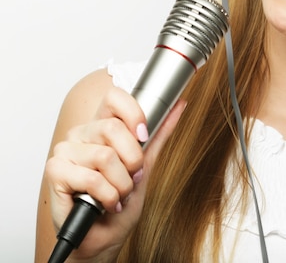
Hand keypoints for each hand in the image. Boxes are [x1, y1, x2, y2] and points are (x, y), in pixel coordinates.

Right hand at [38, 71, 184, 261]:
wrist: (104, 239)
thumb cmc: (120, 203)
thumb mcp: (146, 165)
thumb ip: (159, 134)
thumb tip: (179, 105)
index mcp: (101, 126)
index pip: (114, 97)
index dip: (134, 113)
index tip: (144, 135)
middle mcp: (82, 134)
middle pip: (113, 128)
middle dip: (133, 161)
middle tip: (131, 178)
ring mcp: (66, 151)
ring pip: (105, 157)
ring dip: (121, 184)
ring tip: (117, 194)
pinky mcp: (55, 171)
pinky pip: (91, 178)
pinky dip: (106, 196)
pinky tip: (105, 203)